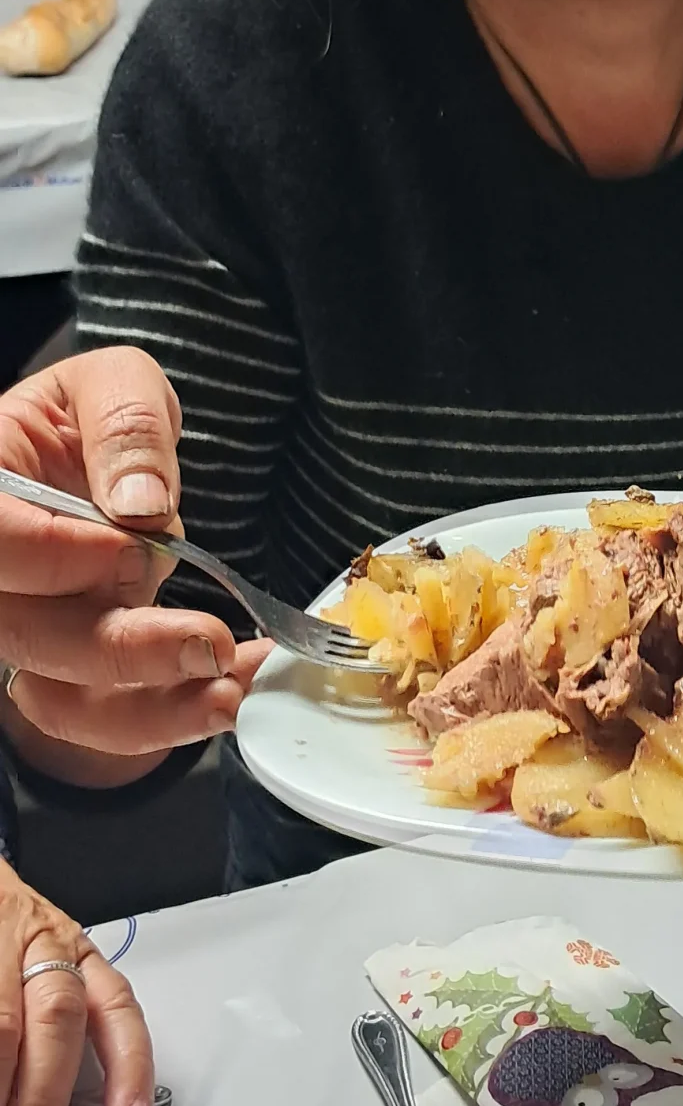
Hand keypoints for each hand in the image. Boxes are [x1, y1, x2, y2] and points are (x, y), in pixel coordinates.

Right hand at [0, 346, 266, 764]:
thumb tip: (140, 505)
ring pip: (60, 698)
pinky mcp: (73, 674)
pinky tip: (233, 687)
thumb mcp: (113, 384)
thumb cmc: (90, 422)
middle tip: (206, 640)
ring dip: (152, 708)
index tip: (129, 546)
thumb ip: (125, 426)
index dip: (52, 555)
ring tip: (230, 689)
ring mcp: (30, 632)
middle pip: (26, 635)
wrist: (103, 468)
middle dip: (121, 650)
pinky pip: (104, 720)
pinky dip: (171, 716)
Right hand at [0, 853, 153, 1105]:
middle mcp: (41, 943)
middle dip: (41, 1097)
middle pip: (56, 1019)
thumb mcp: (42, 959)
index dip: (129, 1066)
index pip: (116, 1005)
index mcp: (76, 950)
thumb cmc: (2, 933)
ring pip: (2, 1025)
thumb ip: (59, 1025)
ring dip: (0, 1088)